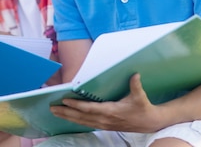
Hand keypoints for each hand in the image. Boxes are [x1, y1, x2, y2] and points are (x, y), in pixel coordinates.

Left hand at [49, 74, 163, 132]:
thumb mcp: (140, 96)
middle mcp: (104, 119)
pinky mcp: (104, 125)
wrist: (149, 123)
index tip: (65, 100)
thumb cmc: (142, 108)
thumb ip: (135, 85)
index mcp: (111, 111)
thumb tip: (135, 74)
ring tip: (55, 112)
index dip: (77, 105)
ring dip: (67, 117)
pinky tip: (68, 116)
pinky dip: (75, 120)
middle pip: (81, 117)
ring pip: (82, 121)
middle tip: (52, 108)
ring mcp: (103, 124)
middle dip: (66, 112)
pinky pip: (86, 123)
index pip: (90, 109)